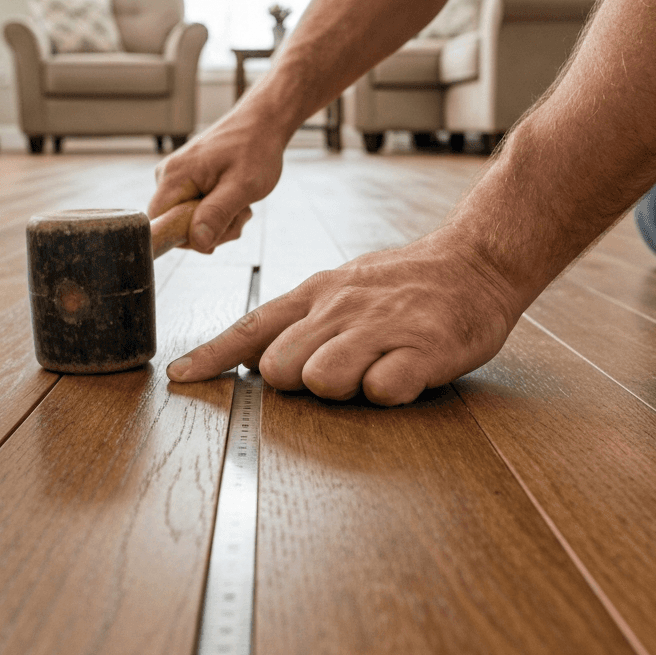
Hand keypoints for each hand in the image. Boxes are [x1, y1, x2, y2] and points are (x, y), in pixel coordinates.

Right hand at [148, 109, 287, 251]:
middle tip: (239, 215)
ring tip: (241, 204)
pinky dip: (219, 213)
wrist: (263, 124)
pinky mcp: (188, 182)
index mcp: (174, 176)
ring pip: (190, 222)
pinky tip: (235, 200)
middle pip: (177, 226)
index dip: (186, 238)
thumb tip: (197, 242)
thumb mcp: (242, 187)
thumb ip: (217, 215)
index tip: (217, 231)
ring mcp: (177, 180)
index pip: (160, 225)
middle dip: (211, 231)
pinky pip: (197, 212)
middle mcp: (168, 177)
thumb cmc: (255, 148)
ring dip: (220, 222)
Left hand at [165, 230, 523, 405]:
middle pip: (280, 367)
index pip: (250, 326)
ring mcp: (380, 327)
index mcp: (316, 293)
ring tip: (373, 368)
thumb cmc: (403, 284)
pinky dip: (386, 392)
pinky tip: (402, 374)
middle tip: (336, 368)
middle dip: (297, 382)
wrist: (476, 261)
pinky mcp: (422, 349)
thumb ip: (298, 321)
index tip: (179, 377)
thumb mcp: (340, 287)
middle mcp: (339, 308)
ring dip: (341, 388)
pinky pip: (381, 389)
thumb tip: (252, 357)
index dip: (212, 356)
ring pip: (322, 379)